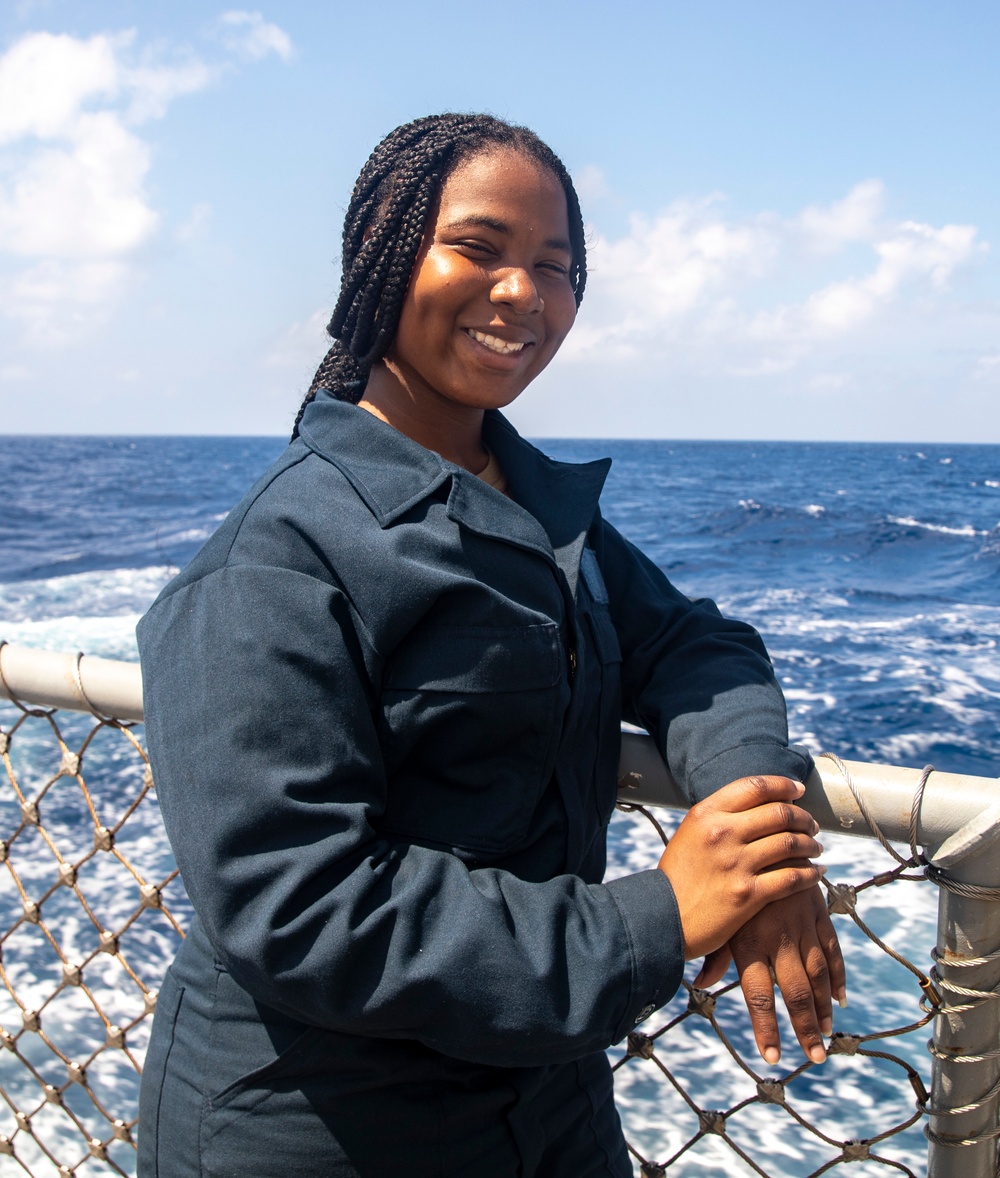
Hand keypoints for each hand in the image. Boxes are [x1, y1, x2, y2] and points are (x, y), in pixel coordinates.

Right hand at [657, 776, 824, 960]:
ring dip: (810, 844)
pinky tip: (816, 873)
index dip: (783, 785)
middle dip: (803, 818)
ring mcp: (736, 864)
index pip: (754, 786)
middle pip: (779, 813)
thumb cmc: (679, 876)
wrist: (663, 917)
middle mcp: (722, 833)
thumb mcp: (690, 834)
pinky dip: (810, 874)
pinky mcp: (748, 894)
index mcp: (706, 813)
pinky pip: (792, 878)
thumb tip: (758, 804)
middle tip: (811, 825)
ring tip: (815, 848)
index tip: (798, 791)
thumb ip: (719, 817)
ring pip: (790, 843)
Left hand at [694, 887, 845, 1065]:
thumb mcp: (719, 912)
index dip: (766, 1028)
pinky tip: (840, 997)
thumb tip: (698, 983)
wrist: (759, 833)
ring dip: (823, 1007)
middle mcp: (777, 935)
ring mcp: (801, 924)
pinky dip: (838, 975)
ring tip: (825, 1034)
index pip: (758, 994)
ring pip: (817, 974)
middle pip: (795, 991)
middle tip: (814, 1057)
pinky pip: (831, 948)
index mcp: (749, 939)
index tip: (773, 1057)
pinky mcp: (817, 910)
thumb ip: (714, 951)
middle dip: (804, 1028)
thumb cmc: (728, 875)